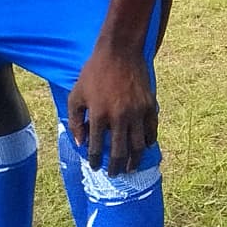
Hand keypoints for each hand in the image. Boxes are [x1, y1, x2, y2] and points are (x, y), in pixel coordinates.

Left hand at [66, 46, 157, 174]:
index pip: (96, 147)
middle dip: (116, 167)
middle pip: (119, 152)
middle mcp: (119, 117)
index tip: (95, 167)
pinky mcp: (149, 105)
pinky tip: (144, 147)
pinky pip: (151, 130)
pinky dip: (148, 141)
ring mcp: (136, 112)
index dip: (95, 161)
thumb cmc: (93, 73)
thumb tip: (81, 144)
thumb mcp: (76, 95)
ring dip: (134, 160)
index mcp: (98, 115)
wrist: (119, 52)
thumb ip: (75, 121)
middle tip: (114, 174)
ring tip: (131, 168)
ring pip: (137, 145)